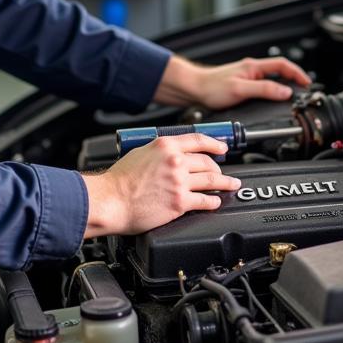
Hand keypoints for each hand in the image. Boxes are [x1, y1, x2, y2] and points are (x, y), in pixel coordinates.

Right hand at [81, 133, 240, 236]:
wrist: (111, 201)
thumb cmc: (119, 180)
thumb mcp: (140, 152)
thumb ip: (160, 152)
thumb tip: (172, 154)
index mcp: (165, 145)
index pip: (198, 140)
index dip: (214, 144)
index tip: (222, 148)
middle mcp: (175, 161)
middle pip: (208, 162)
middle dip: (219, 168)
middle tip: (223, 172)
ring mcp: (179, 182)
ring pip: (212, 180)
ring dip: (225, 183)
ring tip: (231, 185)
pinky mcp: (180, 202)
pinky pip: (205, 201)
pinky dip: (214, 201)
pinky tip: (215, 201)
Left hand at [155, 54, 309, 109]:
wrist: (193, 89)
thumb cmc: (211, 87)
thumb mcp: (241, 90)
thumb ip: (264, 89)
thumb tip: (285, 92)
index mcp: (253, 67)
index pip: (282, 65)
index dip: (297, 73)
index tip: (307, 83)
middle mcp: (251, 69)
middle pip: (279, 71)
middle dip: (294, 79)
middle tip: (304, 91)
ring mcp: (246, 76)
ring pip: (271, 78)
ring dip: (284, 85)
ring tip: (292, 95)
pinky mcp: (241, 85)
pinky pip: (263, 85)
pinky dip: (272, 91)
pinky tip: (272, 99)